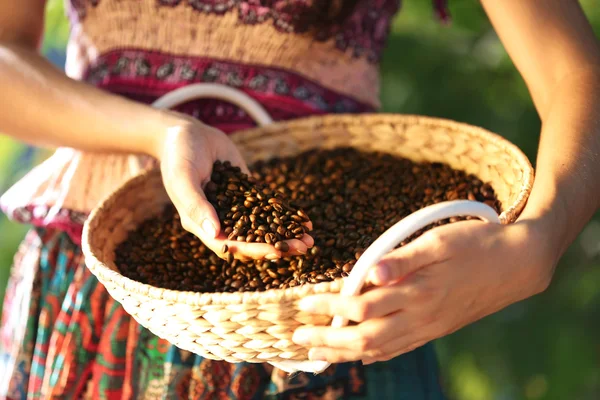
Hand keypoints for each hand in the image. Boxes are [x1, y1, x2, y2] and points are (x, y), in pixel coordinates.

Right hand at [155, 112, 312, 259]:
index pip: (231, 246)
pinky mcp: (247, 194)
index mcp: (202, 225)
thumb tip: (216, 235)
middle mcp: (220, 221)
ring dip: (285, 236)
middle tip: (303, 247)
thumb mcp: (183, 179)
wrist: (187, 132)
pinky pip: (268, 209)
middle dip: (278, 246)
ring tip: (309, 239)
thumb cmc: (179, 156)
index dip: (255, 250)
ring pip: (263, 229)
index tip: (278, 252)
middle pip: (251, 242)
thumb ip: (197, 206)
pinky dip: (285, 216)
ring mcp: (236, 208)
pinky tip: (305, 220)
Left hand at [291, 218, 556, 363]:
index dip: (329, 308)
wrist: (518, 263)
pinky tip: (362, 356)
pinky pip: (401, 349)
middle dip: (328, 341)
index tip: (304, 304)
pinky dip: (375, 355)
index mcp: (418, 292)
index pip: (361, 308)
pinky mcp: (437, 329)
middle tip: (299, 339)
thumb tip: (367, 272)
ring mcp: (430, 327)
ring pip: (381, 350)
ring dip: (346, 353)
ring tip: (319, 354)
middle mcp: (421, 316)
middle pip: (365, 339)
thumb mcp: (438, 241)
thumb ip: (401, 259)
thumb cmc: (476, 244)